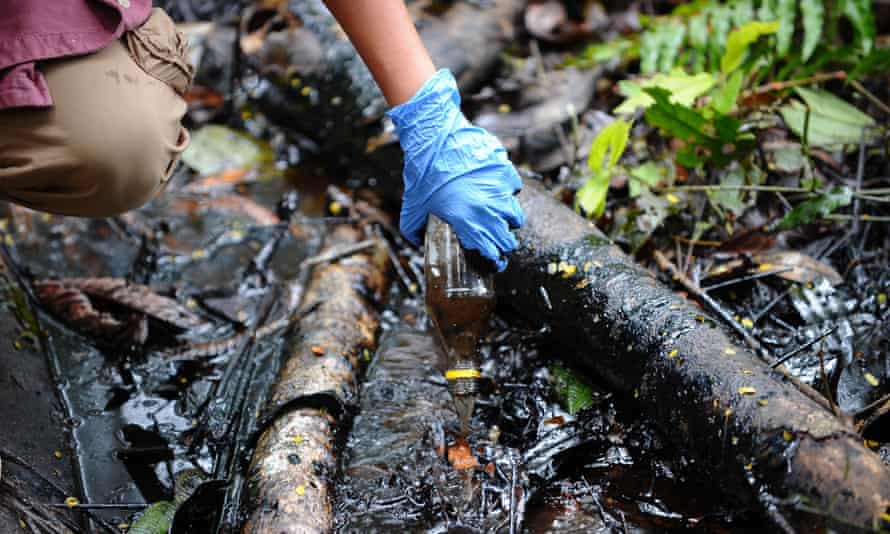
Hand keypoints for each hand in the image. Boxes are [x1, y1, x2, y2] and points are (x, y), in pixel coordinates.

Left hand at [386, 69, 524, 270]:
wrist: (435, 138)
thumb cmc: (422, 173)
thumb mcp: (413, 207)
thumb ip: (413, 231)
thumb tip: (416, 242)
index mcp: (466, 222)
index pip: (491, 252)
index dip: (495, 261)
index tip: (495, 262)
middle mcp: (487, 209)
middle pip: (508, 239)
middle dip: (504, 244)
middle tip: (498, 242)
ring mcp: (499, 191)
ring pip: (515, 216)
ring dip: (508, 220)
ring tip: (499, 216)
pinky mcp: (505, 172)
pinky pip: (514, 188)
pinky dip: (508, 191)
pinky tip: (496, 189)